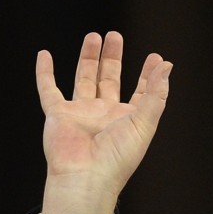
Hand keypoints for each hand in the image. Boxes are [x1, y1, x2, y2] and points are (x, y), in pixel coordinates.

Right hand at [36, 31, 171, 213]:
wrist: (85, 177)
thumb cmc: (118, 158)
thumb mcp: (144, 124)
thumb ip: (155, 95)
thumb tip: (167, 67)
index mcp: (128, 119)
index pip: (141, 92)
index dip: (149, 76)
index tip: (156, 58)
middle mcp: (105, 115)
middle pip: (110, 79)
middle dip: (113, 58)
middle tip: (115, 36)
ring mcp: (81, 114)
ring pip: (84, 79)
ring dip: (88, 58)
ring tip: (94, 37)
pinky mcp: (58, 115)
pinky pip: (48, 90)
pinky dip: (44, 73)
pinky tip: (45, 55)